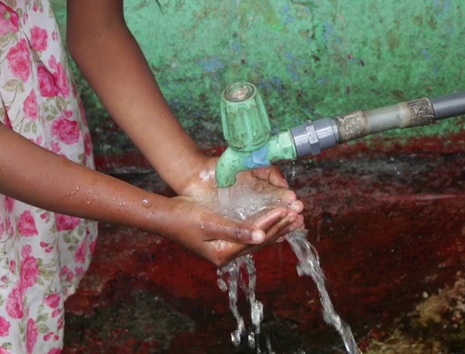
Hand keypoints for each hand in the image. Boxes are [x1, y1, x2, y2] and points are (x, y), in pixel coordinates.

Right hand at [165, 194, 299, 266]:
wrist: (165, 217)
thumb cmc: (185, 217)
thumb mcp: (210, 223)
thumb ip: (235, 230)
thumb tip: (260, 237)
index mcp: (224, 253)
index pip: (256, 237)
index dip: (273, 222)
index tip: (287, 209)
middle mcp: (227, 255)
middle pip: (261, 241)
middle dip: (281, 226)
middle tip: (299, 213)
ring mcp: (226, 249)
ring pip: (258, 239)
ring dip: (277, 228)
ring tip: (294, 218)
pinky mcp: (225, 241)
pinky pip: (251, 235)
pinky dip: (265, 227)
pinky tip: (275, 222)